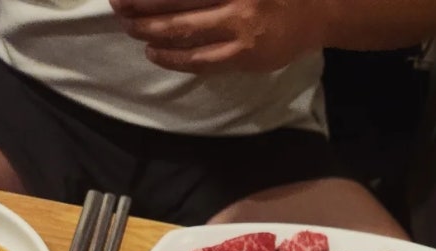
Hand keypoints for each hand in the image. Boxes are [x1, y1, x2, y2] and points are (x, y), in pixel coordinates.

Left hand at [109, 0, 326, 72]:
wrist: (317, 12)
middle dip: (142, 3)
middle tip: (117, 5)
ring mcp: (240, 28)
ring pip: (184, 30)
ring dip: (151, 30)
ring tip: (129, 28)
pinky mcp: (244, 56)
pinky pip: (202, 60)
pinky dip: (175, 57)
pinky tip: (155, 53)